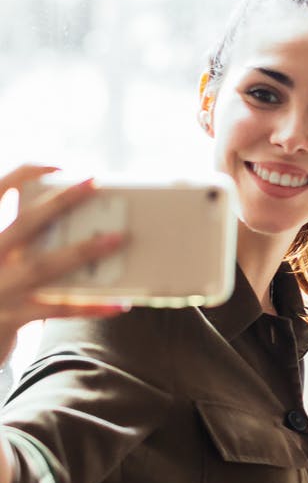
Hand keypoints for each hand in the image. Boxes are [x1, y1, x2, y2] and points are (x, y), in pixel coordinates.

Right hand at [0, 165, 128, 360]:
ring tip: (118, 239)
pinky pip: (60, 309)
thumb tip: (82, 227)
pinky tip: (120, 302)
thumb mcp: (3, 258)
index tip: (57, 165)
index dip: (23, 174)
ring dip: (84, 250)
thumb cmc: (0, 290)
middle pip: (25, 223)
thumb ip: (24, 242)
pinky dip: (91, 305)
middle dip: (60, 201)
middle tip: (94, 183)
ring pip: (45, 265)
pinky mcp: (13, 317)